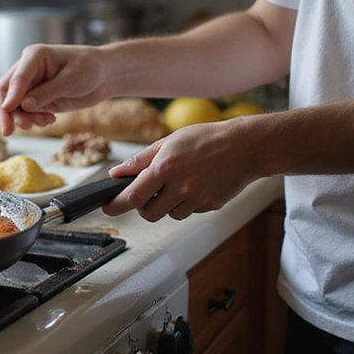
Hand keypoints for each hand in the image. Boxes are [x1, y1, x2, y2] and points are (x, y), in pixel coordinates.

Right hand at [0, 44, 108, 135]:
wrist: (106, 75)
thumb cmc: (91, 68)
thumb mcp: (71, 79)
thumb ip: (47, 92)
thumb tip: (24, 105)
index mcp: (33, 57)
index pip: (15, 78)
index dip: (10, 96)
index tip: (7, 111)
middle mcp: (28, 70)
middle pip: (5, 92)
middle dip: (7, 112)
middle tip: (10, 130)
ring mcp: (32, 85)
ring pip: (14, 105)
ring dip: (23, 118)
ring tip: (42, 123)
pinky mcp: (38, 98)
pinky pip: (26, 112)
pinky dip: (33, 120)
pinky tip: (49, 120)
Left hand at [102, 120, 259, 221]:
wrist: (246, 146)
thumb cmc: (207, 139)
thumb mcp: (168, 142)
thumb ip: (140, 160)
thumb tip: (116, 173)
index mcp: (165, 168)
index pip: (133, 196)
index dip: (116, 205)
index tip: (108, 207)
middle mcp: (180, 187)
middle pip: (149, 213)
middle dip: (144, 206)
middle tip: (149, 191)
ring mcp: (197, 199)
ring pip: (170, 214)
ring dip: (168, 204)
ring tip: (179, 182)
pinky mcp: (211, 205)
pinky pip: (190, 212)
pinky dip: (187, 203)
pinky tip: (196, 184)